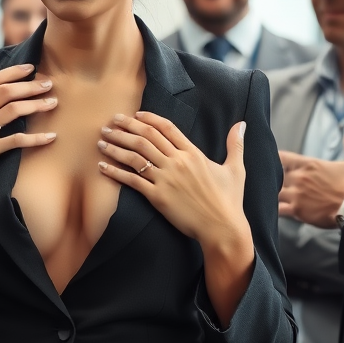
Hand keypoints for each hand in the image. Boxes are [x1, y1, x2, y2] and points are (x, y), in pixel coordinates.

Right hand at [0, 64, 57, 266]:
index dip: (12, 71)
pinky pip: (16, 141)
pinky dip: (36, 138)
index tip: (29, 67)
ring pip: (13, 110)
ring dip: (36, 105)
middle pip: (5, 91)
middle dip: (29, 85)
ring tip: (53, 103)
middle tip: (48, 83)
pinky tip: (51, 137)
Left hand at [97, 112, 247, 242]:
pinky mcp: (158, 197)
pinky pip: (131, 180)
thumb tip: (241, 124)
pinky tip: (102, 166)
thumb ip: (235, 144)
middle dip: (125, 127)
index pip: (166, 128)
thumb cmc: (230, 200)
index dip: (147, 119)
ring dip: (116, 145)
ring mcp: (166, 179)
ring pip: (135, 155)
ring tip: (102, 140)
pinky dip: (115, 172)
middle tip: (110, 121)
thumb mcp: (236, 169)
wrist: (222, 227)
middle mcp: (177, 162)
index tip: (134, 115)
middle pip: (146, 137)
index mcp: (193, 153)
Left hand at [278, 135, 343, 228]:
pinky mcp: (297, 210)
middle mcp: (299, 178)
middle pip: (275, 175)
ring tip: (273, 196)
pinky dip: (276, 210)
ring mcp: (296, 194)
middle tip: (271, 180)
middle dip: (273, 178)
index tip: (273, 161)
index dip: (275, 159)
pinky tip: (275, 210)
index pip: (282, 157)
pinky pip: (279, 210)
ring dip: (274, 194)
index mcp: (309, 164)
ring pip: (274, 192)